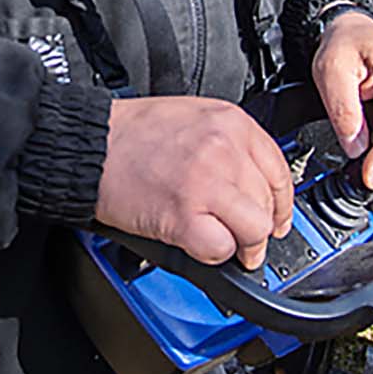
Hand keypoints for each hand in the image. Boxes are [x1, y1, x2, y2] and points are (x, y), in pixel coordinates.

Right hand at [95, 96, 292, 270]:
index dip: (281, 204)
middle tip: (245, 239)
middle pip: (269, 204)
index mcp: (231, 123)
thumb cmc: (131, 132)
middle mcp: (224, 149)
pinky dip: (214, 256)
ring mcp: (206, 182)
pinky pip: (221, 249)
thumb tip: (252, 181)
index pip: (280, 171)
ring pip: (255, 230)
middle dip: (260, 229)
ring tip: (229, 249)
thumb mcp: (194, 117)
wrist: (90, 144)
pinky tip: (200, 246)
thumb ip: (228, 144)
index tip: (276, 219)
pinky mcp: (183, 215)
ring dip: (244, 247)